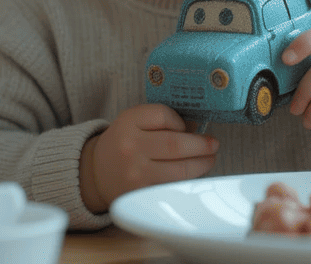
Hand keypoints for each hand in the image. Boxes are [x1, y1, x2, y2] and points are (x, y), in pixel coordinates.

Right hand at [80, 104, 218, 212]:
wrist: (96, 173)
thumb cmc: (123, 142)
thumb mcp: (133, 121)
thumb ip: (161, 119)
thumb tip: (195, 128)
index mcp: (127, 123)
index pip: (163, 116)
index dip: (180, 121)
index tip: (187, 127)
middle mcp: (130, 148)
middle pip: (176, 144)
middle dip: (201, 145)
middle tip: (214, 144)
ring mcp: (135, 174)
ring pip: (179, 169)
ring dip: (201, 164)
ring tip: (209, 158)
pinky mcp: (141, 195)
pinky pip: (173, 186)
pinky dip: (187, 180)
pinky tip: (193, 173)